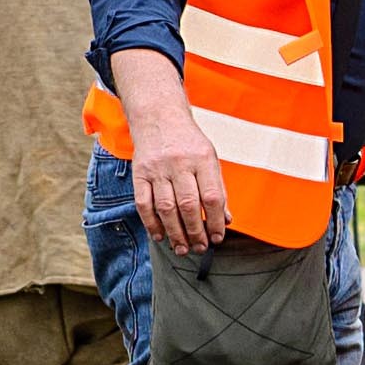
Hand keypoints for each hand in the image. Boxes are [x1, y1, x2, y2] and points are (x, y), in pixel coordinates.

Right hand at [130, 98, 233, 253]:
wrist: (159, 117)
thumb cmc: (188, 143)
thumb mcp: (210, 158)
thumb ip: (218, 188)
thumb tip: (226, 220)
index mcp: (202, 159)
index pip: (212, 196)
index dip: (215, 221)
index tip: (217, 238)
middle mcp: (180, 163)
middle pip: (188, 205)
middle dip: (195, 232)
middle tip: (200, 248)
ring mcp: (158, 168)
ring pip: (166, 207)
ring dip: (175, 233)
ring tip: (182, 248)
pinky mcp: (139, 173)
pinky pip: (144, 203)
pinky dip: (151, 223)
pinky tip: (160, 235)